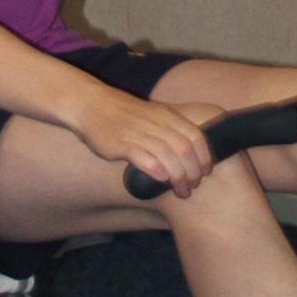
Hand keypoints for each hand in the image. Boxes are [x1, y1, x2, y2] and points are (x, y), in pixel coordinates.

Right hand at [69, 86, 213, 198]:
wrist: (90, 104)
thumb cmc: (124, 115)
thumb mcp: (153, 116)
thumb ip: (170, 131)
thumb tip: (189, 155)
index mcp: (167, 116)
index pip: (196, 136)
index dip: (205, 157)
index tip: (206, 172)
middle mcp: (156, 123)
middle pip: (185, 149)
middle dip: (193, 171)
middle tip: (193, 187)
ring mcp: (138, 132)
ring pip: (167, 154)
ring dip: (178, 176)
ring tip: (181, 191)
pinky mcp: (120, 142)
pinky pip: (141, 155)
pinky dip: (155, 168)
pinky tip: (161, 179)